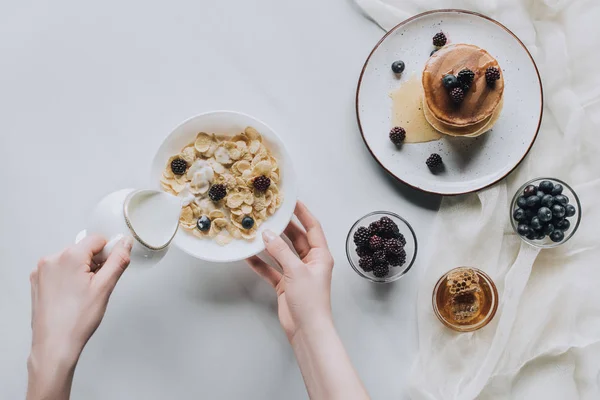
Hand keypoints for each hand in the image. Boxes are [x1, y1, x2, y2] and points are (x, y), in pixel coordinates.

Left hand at [29, 235, 132, 367]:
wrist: (54, 345)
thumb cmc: (76, 321)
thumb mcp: (105, 287)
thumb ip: (118, 260)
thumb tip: (125, 243)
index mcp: (69, 256)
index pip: (97, 239)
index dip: (108, 253)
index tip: (109, 270)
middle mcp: (51, 259)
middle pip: (83, 249)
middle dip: (94, 264)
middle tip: (96, 286)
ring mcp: (42, 271)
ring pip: (71, 260)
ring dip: (81, 271)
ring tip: (83, 294)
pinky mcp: (37, 281)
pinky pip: (59, 270)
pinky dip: (68, 278)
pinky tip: (72, 296)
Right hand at [247, 201, 333, 341]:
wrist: (306, 330)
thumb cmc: (310, 300)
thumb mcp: (296, 271)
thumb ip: (280, 251)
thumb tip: (267, 235)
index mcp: (321, 255)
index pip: (313, 227)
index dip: (303, 213)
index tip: (291, 201)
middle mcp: (310, 262)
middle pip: (296, 238)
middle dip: (282, 227)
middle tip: (269, 214)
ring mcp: (296, 273)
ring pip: (281, 253)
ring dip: (269, 244)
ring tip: (255, 230)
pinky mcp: (285, 284)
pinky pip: (271, 269)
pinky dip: (261, 263)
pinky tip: (248, 255)